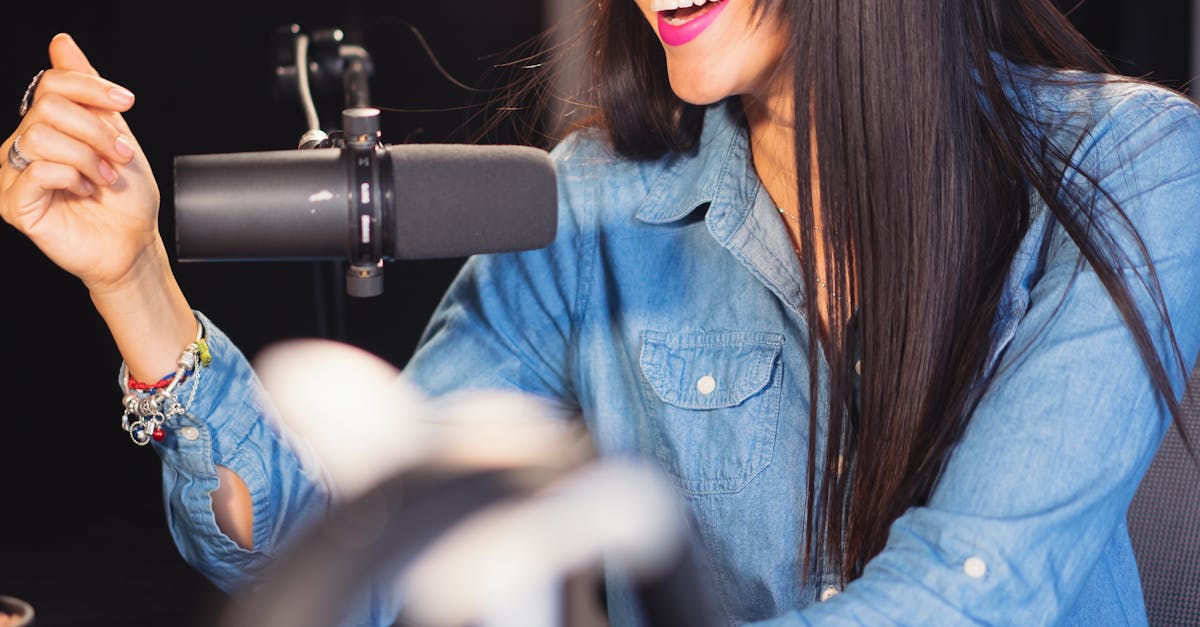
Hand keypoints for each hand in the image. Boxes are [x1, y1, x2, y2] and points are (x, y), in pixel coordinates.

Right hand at [0, 33, 161, 292]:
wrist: (134, 242)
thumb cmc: (126, 197)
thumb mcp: (115, 134)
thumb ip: (87, 91)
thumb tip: (61, 43)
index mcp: (47, 126)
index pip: (52, 83)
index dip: (91, 87)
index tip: (126, 101)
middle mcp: (23, 145)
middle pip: (48, 108)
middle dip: (96, 130)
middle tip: (120, 156)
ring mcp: (14, 174)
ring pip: (39, 136)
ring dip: (86, 156)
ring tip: (103, 179)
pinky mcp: (14, 203)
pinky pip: (37, 169)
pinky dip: (72, 177)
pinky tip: (84, 192)